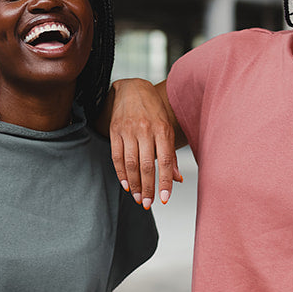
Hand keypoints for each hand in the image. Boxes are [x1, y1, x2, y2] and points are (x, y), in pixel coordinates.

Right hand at [108, 78, 181, 209]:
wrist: (132, 88)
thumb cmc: (153, 110)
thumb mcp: (167, 128)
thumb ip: (171, 154)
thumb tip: (178, 179)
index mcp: (162, 129)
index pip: (165, 161)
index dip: (165, 181)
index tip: (164, 199)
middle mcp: (145, 130)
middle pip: (146, 165)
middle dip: (148, 187)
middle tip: (149, 204)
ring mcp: (128, 130)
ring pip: (131, 163)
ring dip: (135, 184)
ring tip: (139, 198)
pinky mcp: (115, 131)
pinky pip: (117, 156)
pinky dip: (121, 173)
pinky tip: (126, 185)